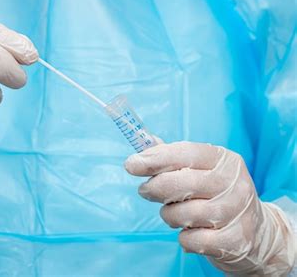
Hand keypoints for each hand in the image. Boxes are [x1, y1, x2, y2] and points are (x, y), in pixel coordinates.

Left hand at [125, 142, 294, 275]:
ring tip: (175, 213)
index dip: (155, 159)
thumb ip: (172, 157)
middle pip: (179, 183)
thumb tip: (143, 146)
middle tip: (146, 191)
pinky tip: (192, 232)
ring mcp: (237, 212)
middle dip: (155, 188)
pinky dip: (184, 238)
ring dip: (169, 215)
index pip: (185, 153)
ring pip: (182, 213)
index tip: (132, 165)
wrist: (257, 232)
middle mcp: (234, 182)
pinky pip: (192, 240)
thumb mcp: (201, 170)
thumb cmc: (216, 195)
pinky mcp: (236, 240)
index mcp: (224, 159)